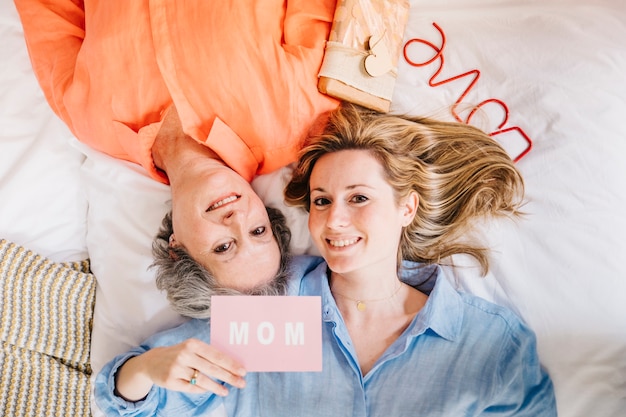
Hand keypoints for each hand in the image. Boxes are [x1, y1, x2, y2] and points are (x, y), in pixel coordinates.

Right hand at [115, 338, 246, 400]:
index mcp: (193, 344)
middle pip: (212, 368)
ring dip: (217, 387)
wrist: (153, 361)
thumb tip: (231, 364)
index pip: (216, 355)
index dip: (230, 364)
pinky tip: (211, 390)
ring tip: (227, 391)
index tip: (243, 371)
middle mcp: (185, 355)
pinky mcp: (171, 381)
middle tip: (241, 383)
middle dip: (229, 376)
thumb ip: (208, 354)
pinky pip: (192, 387)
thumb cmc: (179, 353)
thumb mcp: (192, 348)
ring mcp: (177, 369)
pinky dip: (203, 389)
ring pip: (202, 380)